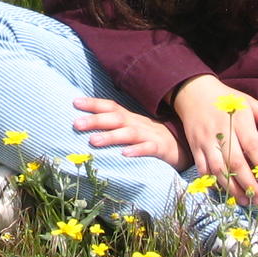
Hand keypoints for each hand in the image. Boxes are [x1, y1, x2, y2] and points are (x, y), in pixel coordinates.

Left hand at [72, 97, 191, 169]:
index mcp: (129, 118)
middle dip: (95, 120)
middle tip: (76, 124)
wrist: (182, 145)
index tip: (74, 102)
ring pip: (128, 133)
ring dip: (111, 136)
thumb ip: (114, 125)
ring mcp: (149, 135)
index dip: (93, 104)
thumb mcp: (132, 128)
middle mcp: (137, 124)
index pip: (110, 106)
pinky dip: (137, 151)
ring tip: (93, 141)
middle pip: (115, 118)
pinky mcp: (160, 149)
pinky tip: (125, 154)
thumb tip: (86, 124)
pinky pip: (148, 149)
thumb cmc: (150, 137)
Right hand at [170, 75, 257, 205]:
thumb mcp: (248, 101)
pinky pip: (202, 168)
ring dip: (231, 188)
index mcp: (238, 120)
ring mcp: (206, 140)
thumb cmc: (226, 99)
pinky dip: (212, 182)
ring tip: (245, 202)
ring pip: (218, 169)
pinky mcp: (195, 146)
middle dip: (249, 184)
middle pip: (235, 162)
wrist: (193, 91)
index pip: (253, 146)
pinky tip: (223, 193)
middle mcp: (221, 131)